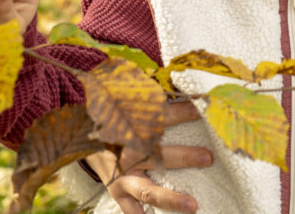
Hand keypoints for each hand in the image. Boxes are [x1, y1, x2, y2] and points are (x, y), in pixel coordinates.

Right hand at [87, 101, 212, 213]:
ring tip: (192, 206)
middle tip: (208, 158)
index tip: (203, 109)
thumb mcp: (133, 106)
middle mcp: (127, 154)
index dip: (182, 112)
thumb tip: (194, 93)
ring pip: (148, 191)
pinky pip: (132, 212)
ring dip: (170, 199)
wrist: (85, 136)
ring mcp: (122, 178)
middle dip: (184, 158)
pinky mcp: (118, 193)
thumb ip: (160, 103)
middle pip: (157, 156)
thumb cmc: (120, 119)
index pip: (160, 118)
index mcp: (131, 127)